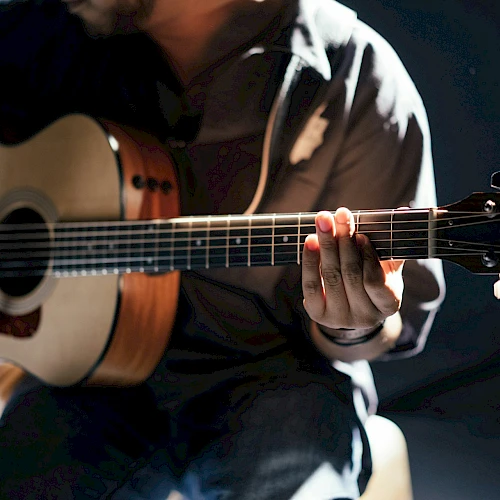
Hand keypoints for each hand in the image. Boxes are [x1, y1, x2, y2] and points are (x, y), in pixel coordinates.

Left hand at [302, 208, 404, 332]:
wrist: (350, 307)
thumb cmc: (372, 280)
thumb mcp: (387, 266)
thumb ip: (392, 243)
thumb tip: (403, 210)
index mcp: (388, 304)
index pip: (375, 282)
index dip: (368, 258)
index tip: (361, 235)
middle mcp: (364, 316)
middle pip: (351, 275)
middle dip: (344, 241)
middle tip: (340, 214)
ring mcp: (340, 317)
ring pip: (331, 277)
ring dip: (326, 245)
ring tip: (323, 221)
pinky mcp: (318, 314)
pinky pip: (311, 284)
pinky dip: (310, 260)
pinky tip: (311, 240)